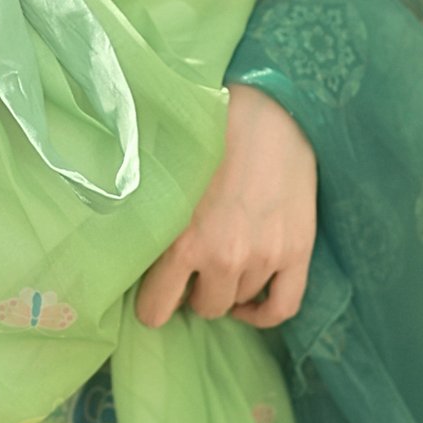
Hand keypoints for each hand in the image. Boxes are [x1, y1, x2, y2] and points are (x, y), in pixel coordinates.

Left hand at [135, 85, 317, 331]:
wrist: (271, 109)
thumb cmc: (211, 134)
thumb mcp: (167, 180)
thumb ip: (154, 221)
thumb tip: (125, 246)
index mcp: (183, 243)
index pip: (155, 310)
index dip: (154, 304)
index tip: (155, 293)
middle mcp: (224, 258)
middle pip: (204, 307)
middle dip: (195, 292)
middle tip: (194, 268)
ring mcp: (264, 258)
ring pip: (238, 303)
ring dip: (228, 290)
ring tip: (222, 265)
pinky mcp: (297, 252)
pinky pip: (283, 307)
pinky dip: (263, 313)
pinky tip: (249, 303)